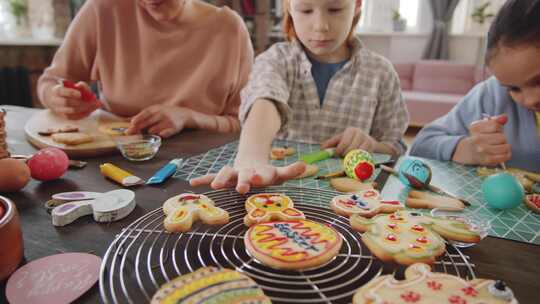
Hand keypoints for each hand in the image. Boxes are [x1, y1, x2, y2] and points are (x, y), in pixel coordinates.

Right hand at [44, 81, 100, 119]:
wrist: (58, 97)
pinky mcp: (64, 116)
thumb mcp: (75, 85)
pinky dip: (84, 114)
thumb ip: (81, 85)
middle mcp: (55, 101)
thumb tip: (81, 86)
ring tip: (96, 106)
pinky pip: (74, 117)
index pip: (61, 91)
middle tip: (94, 102)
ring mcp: (59, 110)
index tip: (80, 94)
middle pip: (67, 103)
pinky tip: (92, 110)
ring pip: (71, 112)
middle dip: (81, 102)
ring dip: (85, 109)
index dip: (70, 93)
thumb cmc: (70, 89)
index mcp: (56, 90)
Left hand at [127, 105, 193, 137]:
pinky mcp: (174, 128)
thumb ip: (142, 116)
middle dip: (140, 128)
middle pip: (148, 122)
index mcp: (155, 109)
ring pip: (154, 130)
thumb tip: (126, 121)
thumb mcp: (154, 110)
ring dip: (150, 132)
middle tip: (133, 134)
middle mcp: (162, 114)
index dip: (138, 118)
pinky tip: (161, 134)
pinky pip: (164, 134)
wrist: (184, 114)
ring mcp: (168, 121)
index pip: (145, 113)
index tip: (132, 123)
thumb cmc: (165, 113)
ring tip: (151, 132)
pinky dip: (161, 135)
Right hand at [190, 161, 305, 193]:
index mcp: (260, 172)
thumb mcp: (280, 174)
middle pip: (243, 175)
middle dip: (242, 181)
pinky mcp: (225, 177)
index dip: (260, 176)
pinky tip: (193, 182)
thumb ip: (291, 171)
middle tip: (241, 188)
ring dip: (220, 179)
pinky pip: (212, 177)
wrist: (250, 163)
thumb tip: (305, 165)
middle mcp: (245, 171)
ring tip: (214, 186)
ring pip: (225, 174)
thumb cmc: (266, 174)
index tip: (257, 178)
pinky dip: (204, 179)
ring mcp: (233, 173)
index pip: (261, 174)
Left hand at [321, 127, 376, 155]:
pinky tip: (356, 159)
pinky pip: (366, 156)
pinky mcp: (373, 147)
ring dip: (353, 157)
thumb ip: (331, 143)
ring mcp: (368, 140)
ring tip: (349, 158)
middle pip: (352, 148)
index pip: (344, 142)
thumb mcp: (340, 139)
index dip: (340, 150)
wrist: (367, 140)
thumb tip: (322, 148)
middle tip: (343, 157)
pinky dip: (360, 159)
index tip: (337, 154)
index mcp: (351, 130)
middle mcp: (360, 133)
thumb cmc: (350, 140)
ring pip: (359, 152)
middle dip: (346, 155)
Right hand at [453, 114, 510, 164]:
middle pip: (502, 137)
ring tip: (499, 146)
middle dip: (502, 138)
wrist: (465, 151)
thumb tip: (505, 117)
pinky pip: (505, 156)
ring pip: (505, 147)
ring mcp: (482, 150)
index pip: (496, 126)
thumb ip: (495, 120)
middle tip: (496, 140)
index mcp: (475, 128)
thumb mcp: (482, 126)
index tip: (494, 131)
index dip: (498, 128)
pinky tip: (502, 153)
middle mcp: (477, 139)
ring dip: (505, 147)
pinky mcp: (487, 160)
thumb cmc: (477, 137)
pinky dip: (506, 154)